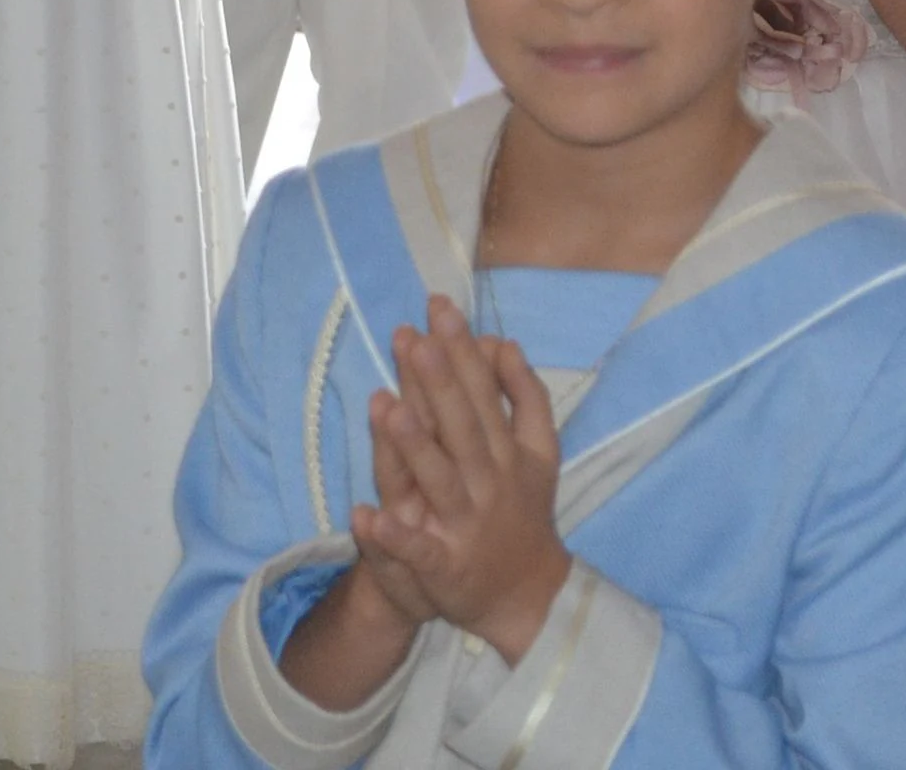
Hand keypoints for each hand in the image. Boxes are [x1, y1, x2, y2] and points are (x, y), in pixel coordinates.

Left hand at [350, 297, 571, 660]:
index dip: (462, 351)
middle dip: (439, 383)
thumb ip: (526, 396)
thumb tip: (504, 341)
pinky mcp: (443, 566)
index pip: (483, 392)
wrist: (528, 596)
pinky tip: (365, 516)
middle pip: (461, 426)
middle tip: (416, 339)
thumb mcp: (540, 452)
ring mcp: (465, 524)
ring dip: (414, 446)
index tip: (440, 309)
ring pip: (438, 479)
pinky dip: (394, 536)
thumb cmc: (523, 509)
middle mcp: (489, 482)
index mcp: (509, 452)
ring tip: (386, 407)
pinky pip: (417, 549)